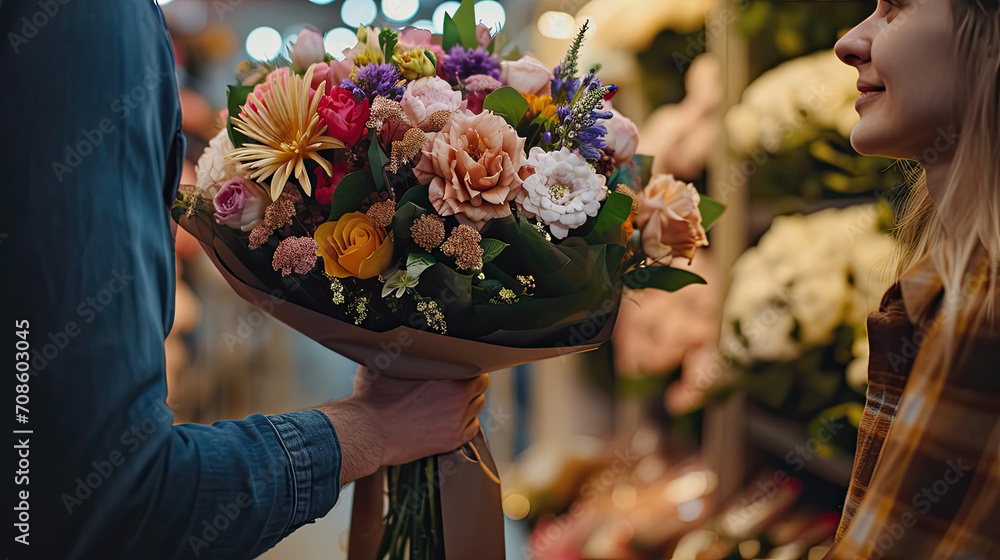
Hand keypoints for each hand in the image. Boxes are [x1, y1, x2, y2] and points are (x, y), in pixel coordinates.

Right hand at [318, 367, 488, 483]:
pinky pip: (473, 429)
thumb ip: (404, 351)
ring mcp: (457, 423)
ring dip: (468, 403)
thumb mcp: (388, 362)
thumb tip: (401, 338)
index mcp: (450, 378)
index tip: (459, 367)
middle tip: (454, 384)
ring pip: (477, 408)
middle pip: (480, 387)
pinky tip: (451, 419)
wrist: (366, 431)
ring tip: (451, 401)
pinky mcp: (451, 441)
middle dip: (469, 384)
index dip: (469, 366)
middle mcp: (459, 401)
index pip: (478, 368)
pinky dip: (465, 423)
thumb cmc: (374, 398)